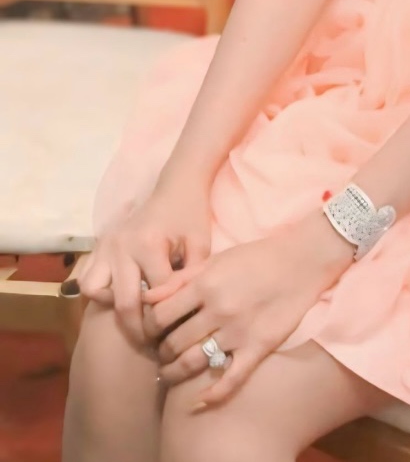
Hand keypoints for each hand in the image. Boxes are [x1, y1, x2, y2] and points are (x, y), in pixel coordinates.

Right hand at [75, 184, 212, 346]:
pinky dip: (101, 292)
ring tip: (134, 311)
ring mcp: (105, 246)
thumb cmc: (191, 216)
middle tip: (154, 342)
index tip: (178, 330)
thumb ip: (192, 276)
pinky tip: (123, 293)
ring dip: (112, 307)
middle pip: (123, 302)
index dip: (169, 315)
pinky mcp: (98, 246)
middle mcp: (121, 247)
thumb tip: (183, 311)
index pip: (157, 294)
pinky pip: (88, 280)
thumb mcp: (201, 244)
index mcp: (148, 244)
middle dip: (139, 328)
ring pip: (95, 292)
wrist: (176, 187)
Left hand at [143, 212, 352, 405]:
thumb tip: (146, 297)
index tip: (151, 331)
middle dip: (161, 351)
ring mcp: (238, 331)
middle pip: (173, 343)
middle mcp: (218, 310)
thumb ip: (181, 278)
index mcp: (205, 285)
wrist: (303, 259)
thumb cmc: (258, 256)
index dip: (148, 327)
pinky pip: (231, 379)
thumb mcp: (217, 259)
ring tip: (170, 372)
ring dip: (175, 373)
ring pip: (193, 363)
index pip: (159, 316)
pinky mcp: (258, 346)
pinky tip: (200, 401)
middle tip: (162, 352)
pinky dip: (213, 395)